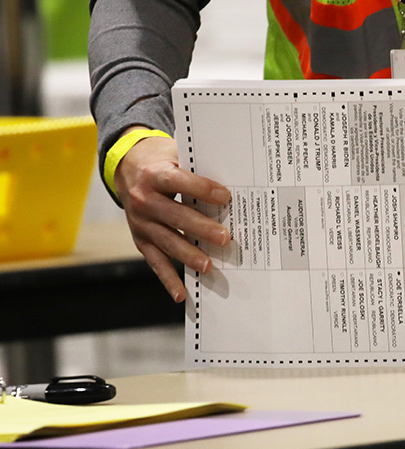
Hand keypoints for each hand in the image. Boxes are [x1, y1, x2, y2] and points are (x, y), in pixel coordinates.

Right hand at [114, 127, 230, 301]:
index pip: (179, 182)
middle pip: (174, 216)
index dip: (202, 189)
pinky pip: (155, 261)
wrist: (126, 167)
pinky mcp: (140, 239)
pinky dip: (168, 279)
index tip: (225, 197)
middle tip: (225, 238)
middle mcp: (143, 200)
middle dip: (200, 228)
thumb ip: (197, 168)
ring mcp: (140, 222)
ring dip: (188, 255)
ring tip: (208, 266)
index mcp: (155, 174)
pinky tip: (182, 294)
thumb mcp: (175, 154)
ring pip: (166, 241)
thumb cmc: (161, 160)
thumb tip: (234, 180)